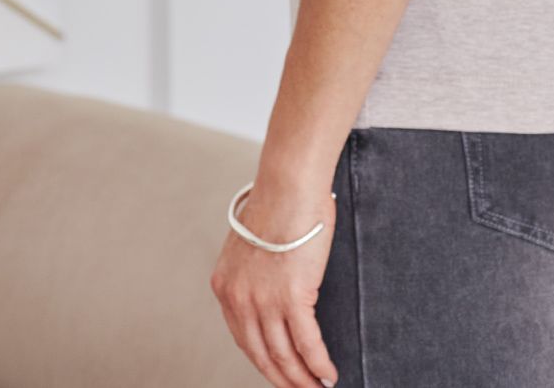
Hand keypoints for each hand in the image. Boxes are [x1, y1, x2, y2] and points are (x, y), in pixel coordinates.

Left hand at [210, 181, 339, 387]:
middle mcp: (239, 300)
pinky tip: (328, 374)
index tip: (279, 373)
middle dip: (283, 379)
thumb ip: (256, 267)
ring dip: (303, 379)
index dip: (264, 361)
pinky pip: (307, 344)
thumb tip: (275, 278)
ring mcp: (264, 302)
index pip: (243, 338)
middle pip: (261, 355)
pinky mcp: (292, 298)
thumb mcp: (253, 240)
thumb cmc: (279, 201)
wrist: (288, 185)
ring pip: (284, 356)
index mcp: (225, 286)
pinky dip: (319, 364)